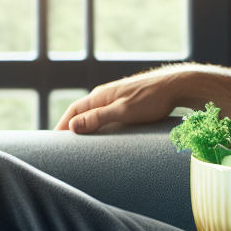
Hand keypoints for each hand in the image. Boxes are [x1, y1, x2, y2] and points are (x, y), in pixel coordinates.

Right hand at [54, 68, 186, 132]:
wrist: (176, 86)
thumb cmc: (152, 99)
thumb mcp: (123, 111)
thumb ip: (99, 118)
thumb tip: (73, 127)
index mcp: (100, 96)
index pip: (74, 111)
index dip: (63, 126)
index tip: (54, 141)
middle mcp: (106, 94)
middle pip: (82, 111)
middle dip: (72, 126)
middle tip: (63, 144)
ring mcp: (118, 97)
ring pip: (95, 112)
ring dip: (86, 124)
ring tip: (81, 140)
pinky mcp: (129, 101)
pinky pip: (108, 113)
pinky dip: (101, 123)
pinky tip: (105, 131)